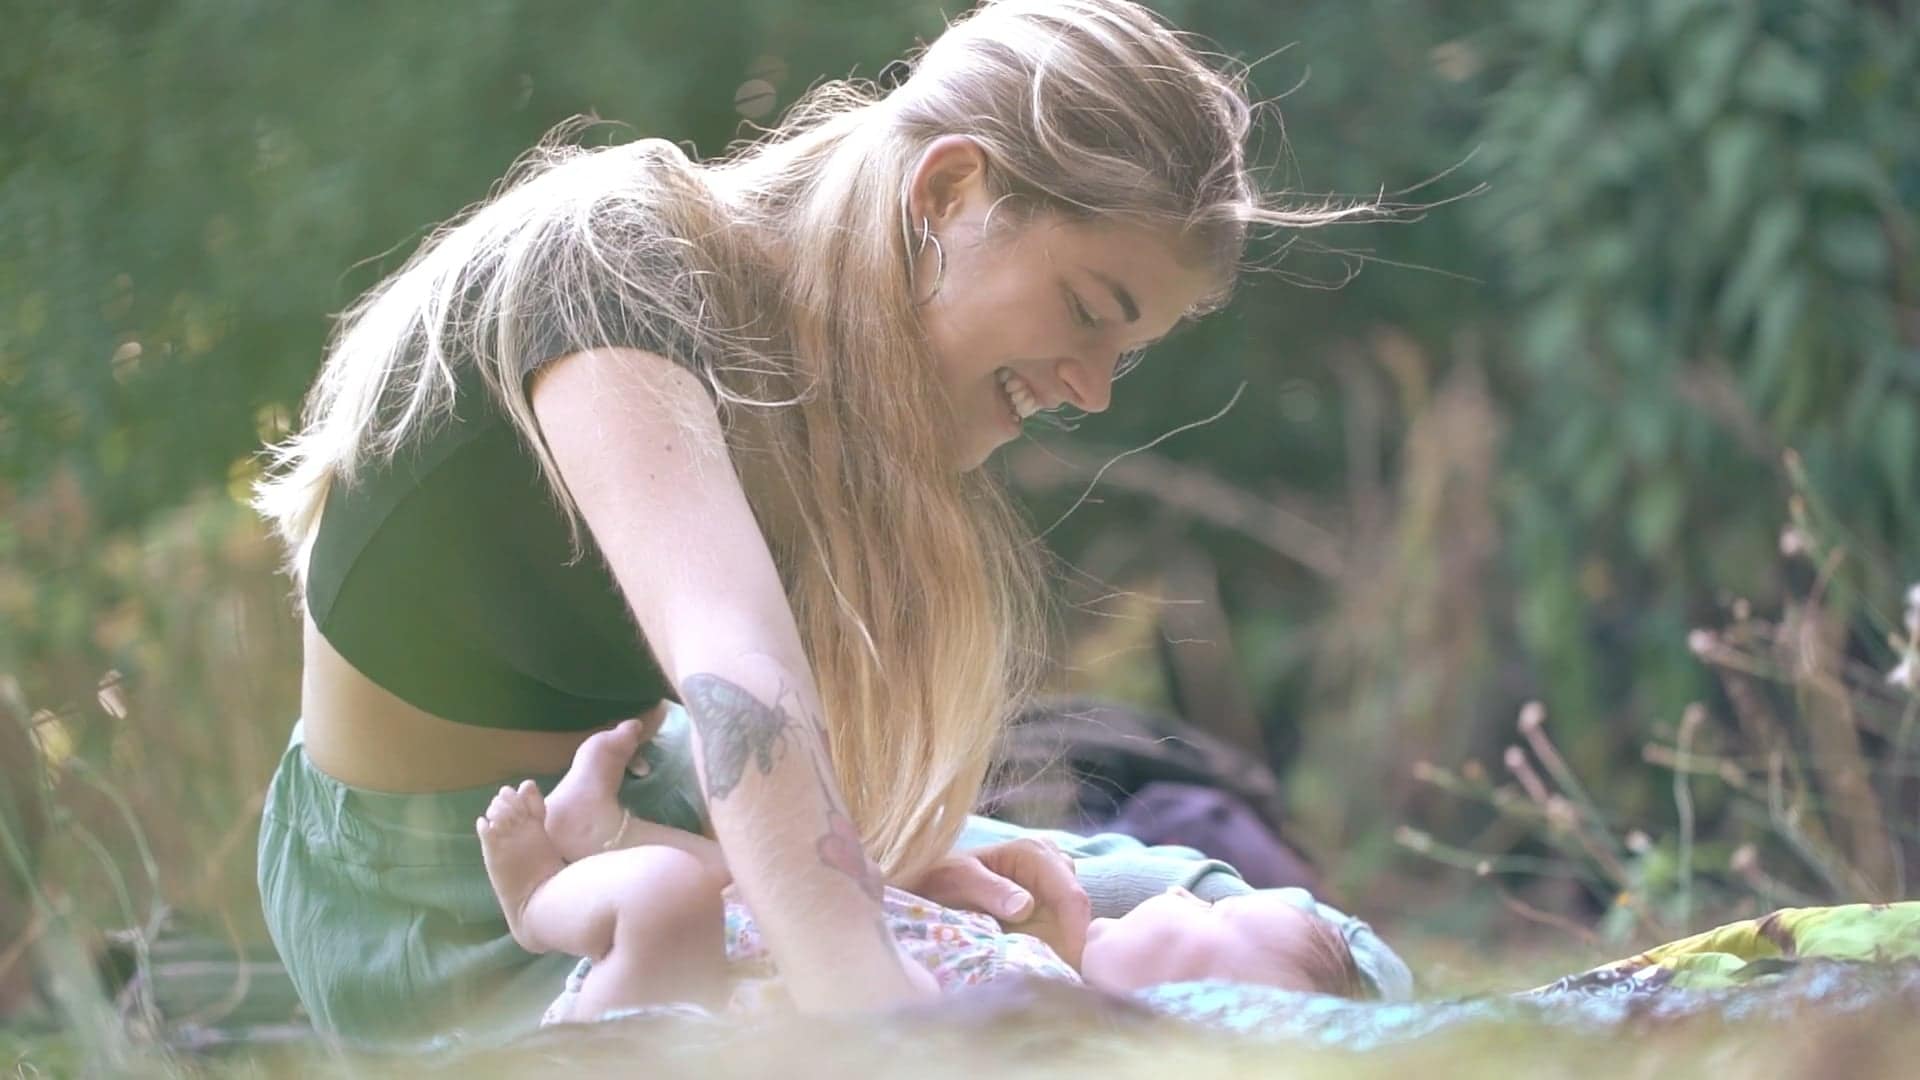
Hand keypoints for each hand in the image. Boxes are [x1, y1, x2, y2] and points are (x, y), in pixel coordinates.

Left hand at [899, 837, 1091, 966]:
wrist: (931, 889)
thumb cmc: (941, 879)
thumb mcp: (958, 880)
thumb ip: (990, 889)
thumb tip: (1025, 906)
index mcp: (1035, 853)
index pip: (1071, 895)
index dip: (1075, 932)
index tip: (1068, 965)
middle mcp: (1053, 865)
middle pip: (1078, 912)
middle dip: (1074, 944)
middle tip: (1062, 978)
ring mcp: (1054, 887)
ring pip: (1074, 924)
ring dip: (1065, 949)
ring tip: (1051, 974)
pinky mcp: (1050, 909)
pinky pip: (1064, 933)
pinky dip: (1058, 951)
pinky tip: (1046, 968)